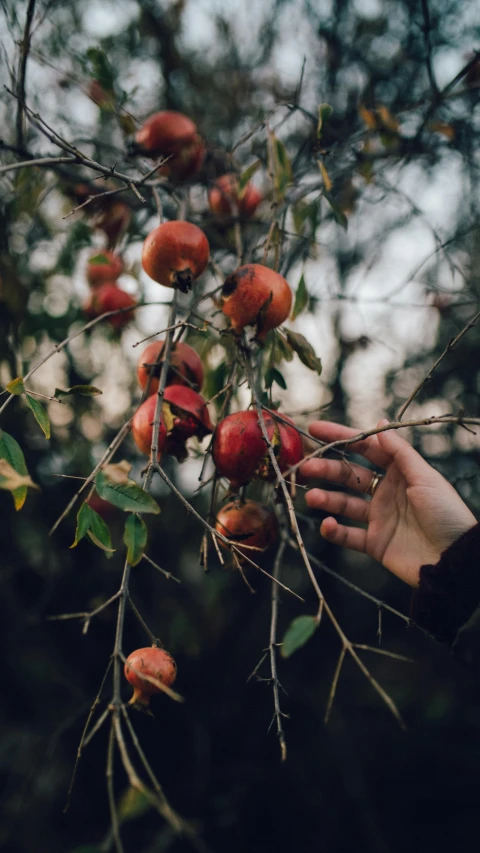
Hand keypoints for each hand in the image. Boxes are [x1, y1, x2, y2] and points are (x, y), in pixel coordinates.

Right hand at [302, 420, 476, 586]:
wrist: (454, 560)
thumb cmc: (446, 514)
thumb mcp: (425, 477)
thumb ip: (399, 452)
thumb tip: (379, 422)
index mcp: (399, 471)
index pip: (365, 447)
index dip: (341, 437)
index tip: (315, 429)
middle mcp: (386, 491)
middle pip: (349, 475)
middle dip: (326, 469)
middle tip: (305, 467)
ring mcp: (379, 517)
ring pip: (344, 503)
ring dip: (326, 498)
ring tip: (311, 497)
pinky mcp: (375, 543)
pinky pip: (348, 535)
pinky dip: (334, 530)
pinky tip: (327, 524)